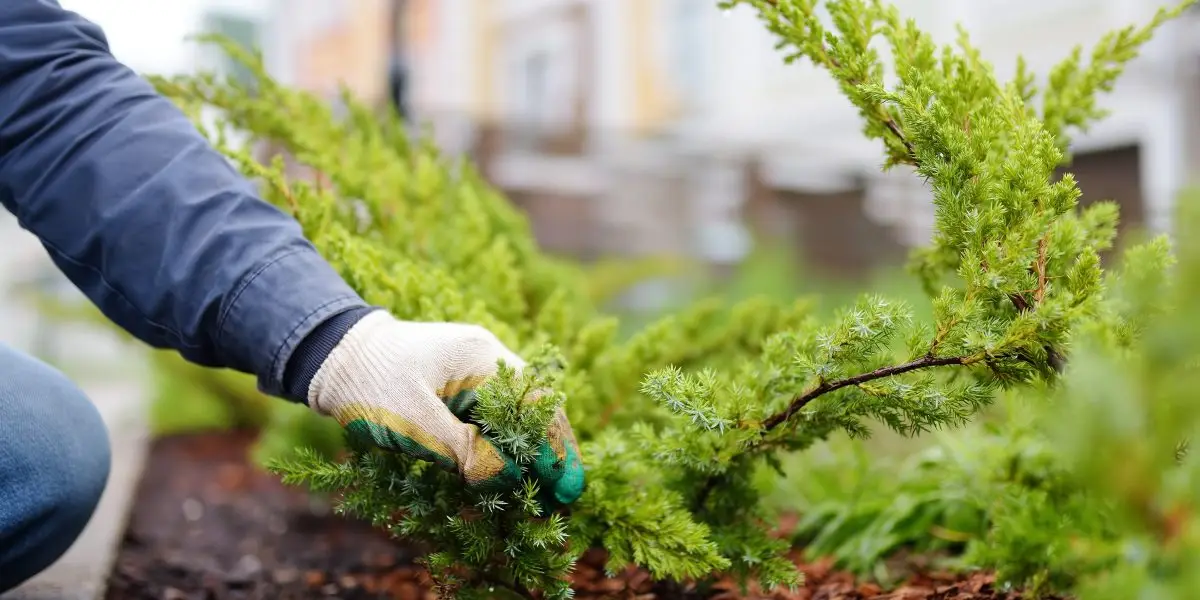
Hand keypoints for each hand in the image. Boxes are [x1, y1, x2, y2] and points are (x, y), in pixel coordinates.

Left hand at [305, 311, 584, 508]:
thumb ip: (462, 449)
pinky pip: (494, 413)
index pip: (535, 402)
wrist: (331, 355)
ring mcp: (474, 368)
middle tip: (562, 494)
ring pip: (516, 412)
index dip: (554, 445)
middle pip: (535, 406)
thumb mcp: (413, 422)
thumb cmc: (369, 383)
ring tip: (542, 490)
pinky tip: (509, 470)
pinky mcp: (459, 384)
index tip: (564, 484)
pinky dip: (505, 442)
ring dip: (529, 450)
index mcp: (481, 357)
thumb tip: (505, 477)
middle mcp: (487, 358)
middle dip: (550, 450)